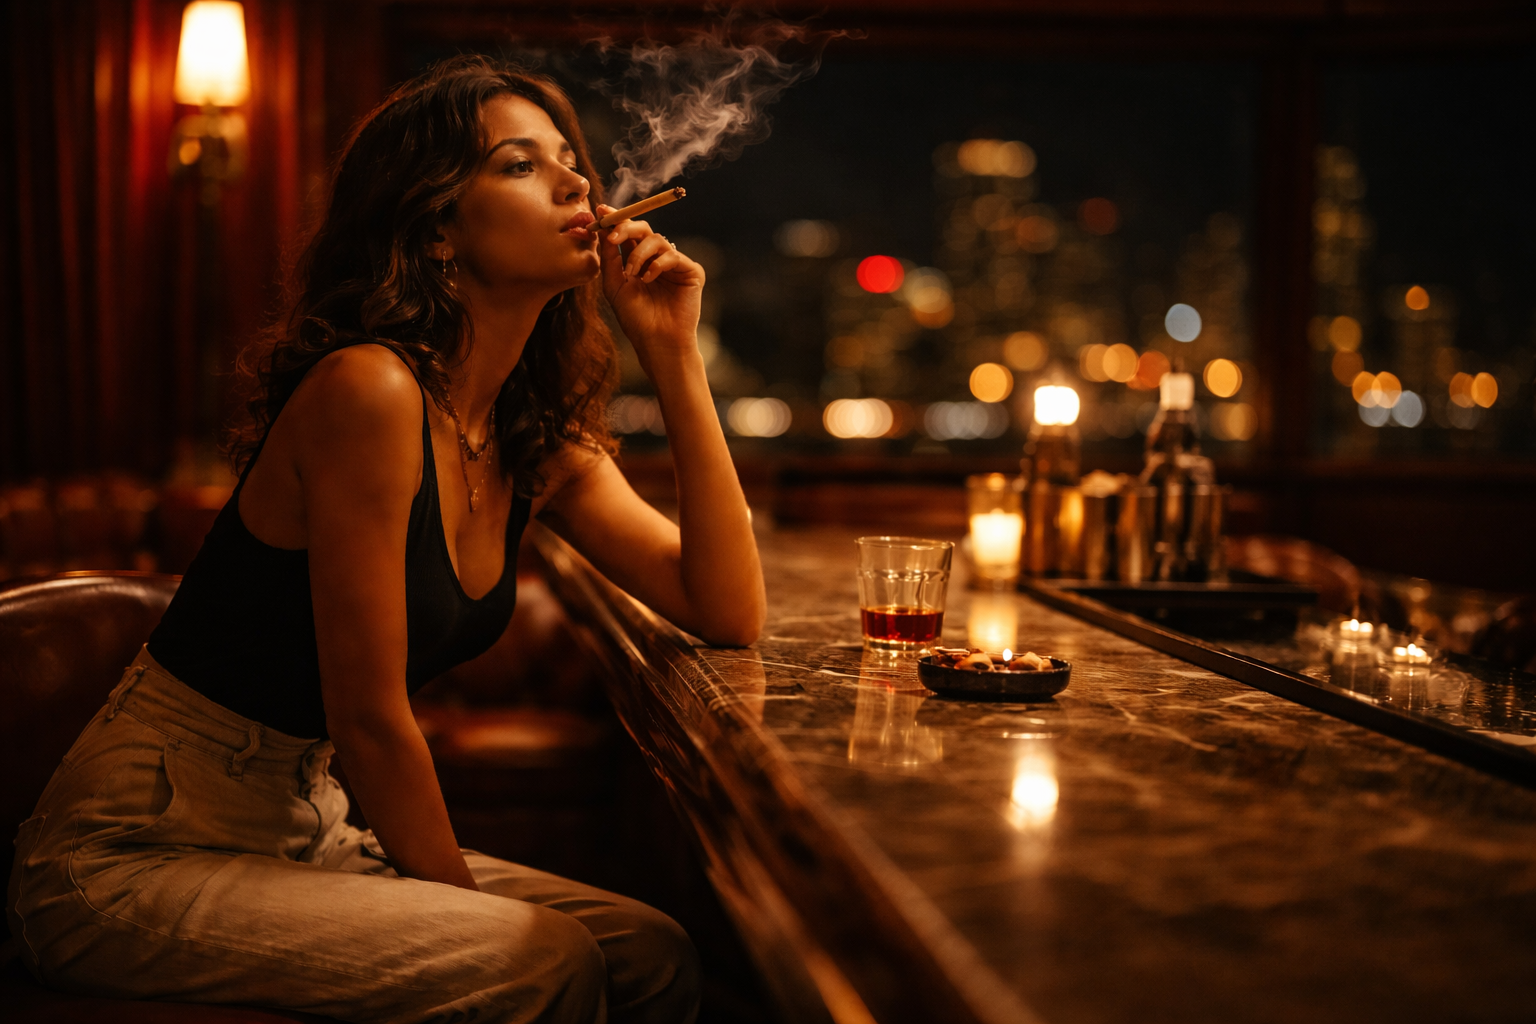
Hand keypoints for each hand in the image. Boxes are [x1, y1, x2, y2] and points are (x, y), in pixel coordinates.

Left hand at [597, 204, 705, 374]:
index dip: (615, 220)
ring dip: (639, 254)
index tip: (600, 211)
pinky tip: (649, 279)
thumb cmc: (636, 319)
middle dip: (626, 228)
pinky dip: (657, 264)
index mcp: (638, 261)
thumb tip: (602, 228)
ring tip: (633, 274)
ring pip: (656, 240)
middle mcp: (657, 259)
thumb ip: (610, 257)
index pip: (627, 234)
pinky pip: (672, 255)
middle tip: (614, 236)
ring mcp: (675, 265)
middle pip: (643, 229)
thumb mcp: (615, 286)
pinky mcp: (691, 271)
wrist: (657, 342)